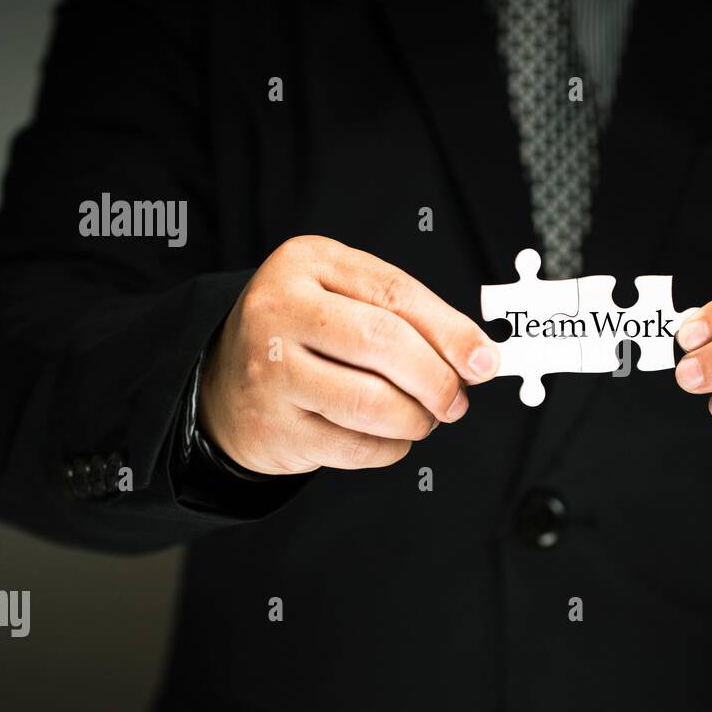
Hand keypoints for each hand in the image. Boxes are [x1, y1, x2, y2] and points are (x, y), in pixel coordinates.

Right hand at [199, 235, 498, 474]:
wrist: (227, 386)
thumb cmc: (307, 337)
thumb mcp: (348, 299)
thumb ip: (411, 316)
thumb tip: (479, 357)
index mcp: (307, 262)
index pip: (396, 294)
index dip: (451, 331)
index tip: (485, 360)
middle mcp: (279, 310)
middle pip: (385, 344)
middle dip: (437, 379)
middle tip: (455, 400)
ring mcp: (271, 370)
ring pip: (372, 403)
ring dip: (416, 419)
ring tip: (423, 418)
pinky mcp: (273, 426)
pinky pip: (355, 446)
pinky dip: (389, 448)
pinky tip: (388, 436)